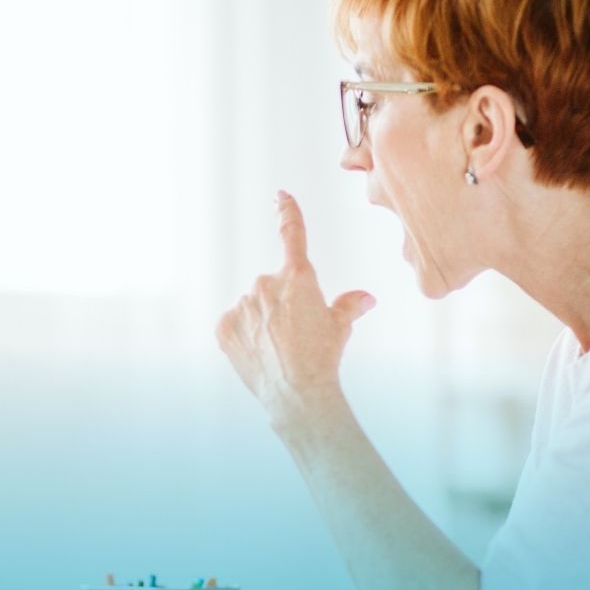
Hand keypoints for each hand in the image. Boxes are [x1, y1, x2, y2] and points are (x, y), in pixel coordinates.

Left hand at [216, 190, 375, 423]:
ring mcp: (242, 304)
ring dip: (261, 321)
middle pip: (272, 287)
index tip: (280, 196)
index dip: (287, 212)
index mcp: (298, 277)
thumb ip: (349, 306)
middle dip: (281, 305)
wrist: (297, 393)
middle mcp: (266, 283)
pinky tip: (257, 354)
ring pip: (252, 307)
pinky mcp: (224, 326)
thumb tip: (364, 298)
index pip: (292, 235)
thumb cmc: (323, 358)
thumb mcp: (340, 328)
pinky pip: (234, 324)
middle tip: (294, 336)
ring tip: (277, 350)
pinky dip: (243, 336)